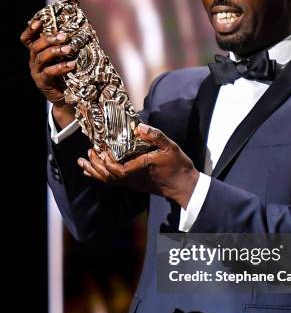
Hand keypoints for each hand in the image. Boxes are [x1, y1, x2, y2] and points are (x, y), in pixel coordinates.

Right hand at [20, 19, 75, 125]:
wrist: (65, 98)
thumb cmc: (65, 75)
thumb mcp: (62, 59)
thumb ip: (63, 47)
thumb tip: (77, 32)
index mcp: (37, 53)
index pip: (27, 39)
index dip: (30, 30)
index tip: (39, 22)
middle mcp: (34, 61)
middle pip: (35, 46)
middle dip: (49, 39)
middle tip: (64, 36)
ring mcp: (37, 72)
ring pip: (41, 58)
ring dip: (55, 51)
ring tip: (69, 49)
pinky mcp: (43, 82)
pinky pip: (49, 72)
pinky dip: (61, 67)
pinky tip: (71, 65)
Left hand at [77, 123, 199, 208]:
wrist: (184, 186)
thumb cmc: (178, 166)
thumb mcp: (171, 147)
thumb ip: (155, 136)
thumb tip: (139, 127)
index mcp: (140, 168)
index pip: (116, 170)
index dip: (105, 162)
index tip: (100, 150)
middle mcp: (133, 178)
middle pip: (107, 176)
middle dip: (95, 166)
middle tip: (88, 153)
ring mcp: (132, 183)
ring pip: (108, 180)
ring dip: (94, 172)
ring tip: (83, 163)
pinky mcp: (134, 184)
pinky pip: (113, 182)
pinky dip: (101, 176)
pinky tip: (95, 171)